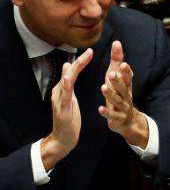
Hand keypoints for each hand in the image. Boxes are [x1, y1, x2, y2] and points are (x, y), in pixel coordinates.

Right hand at [40, 49, 93, 170]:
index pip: (72, 72)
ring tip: (78, 60)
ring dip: (71, 71)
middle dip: (79, 62)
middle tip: (89, 51)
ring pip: (65, 83)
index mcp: (63, 90)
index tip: (90, 51)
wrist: (63, 138)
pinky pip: (64, 97)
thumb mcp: (70, 99)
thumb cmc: (68, 118)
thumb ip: (69, 86)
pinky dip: (66, 87)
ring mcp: (59, 101)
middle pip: (69, 74)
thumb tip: (69, 70)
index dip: (80, 61)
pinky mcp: (61, 110)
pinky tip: (68, 79)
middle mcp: (59, 93)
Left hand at [98, 41, 148, 148]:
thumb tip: (116, 42)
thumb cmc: (120, 94)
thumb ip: (117, 60)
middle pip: (123, 88)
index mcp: (126, 85)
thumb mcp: (119, 77)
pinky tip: (100, 108)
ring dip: (111, 94)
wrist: (128, 120)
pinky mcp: (118, 118)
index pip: (128, 77)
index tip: (122, 64)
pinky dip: (107, 112)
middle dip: (118, 81)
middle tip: (111, 74)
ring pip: (118, 100)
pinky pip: (113, 115)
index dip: (126, 71)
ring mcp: (123, 107)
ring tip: (103, 87)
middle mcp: (127, 95)